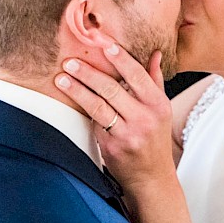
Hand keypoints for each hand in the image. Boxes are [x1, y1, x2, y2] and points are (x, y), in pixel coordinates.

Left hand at [54, 38, 174, 190]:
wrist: (152, 177)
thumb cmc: (155, 139)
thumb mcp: (161, 110)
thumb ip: (155, 81)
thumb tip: (154, 53)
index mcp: (158, 104)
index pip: (137, 76)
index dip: (120, 59)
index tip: (104, 45)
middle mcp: (145, 118)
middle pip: (112, 89)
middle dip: (88, 73)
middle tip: (70, 61)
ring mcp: (128, 133)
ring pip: (98, 106)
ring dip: (77, 90)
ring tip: (61, 78)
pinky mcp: (112, 147)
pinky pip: (94, 123)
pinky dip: (84, 110)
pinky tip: (72, 99)